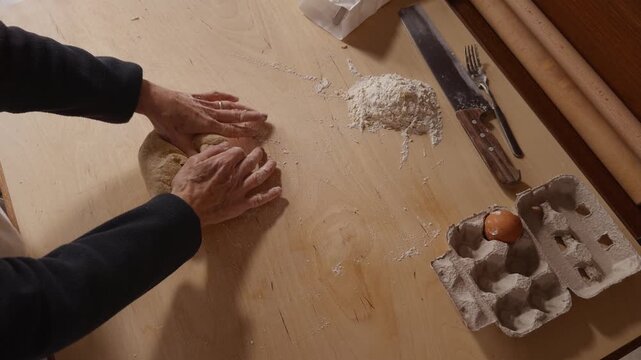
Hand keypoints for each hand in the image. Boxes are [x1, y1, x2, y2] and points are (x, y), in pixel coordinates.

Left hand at [136, 80, 267, 155]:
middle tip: (264, 117)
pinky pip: (215, 96)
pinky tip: (235, 97)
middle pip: (234, 115)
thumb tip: (204, 165)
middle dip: (250, 116)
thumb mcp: (177, 139)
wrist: (153, 100)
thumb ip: (192, 152)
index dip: (244, 130)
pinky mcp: (197, 97)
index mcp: (205, 124)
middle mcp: (208, 113)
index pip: (230, 129)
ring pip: (228, 105)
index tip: (257, 132)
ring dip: (243, 107)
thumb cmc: (165, 120)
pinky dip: (226, 96)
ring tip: (255, 109)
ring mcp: (204, 103)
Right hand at [171, 142, 281, 224]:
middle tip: (260, 151)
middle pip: (251, 161)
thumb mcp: (193, 162)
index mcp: (224, 162)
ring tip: (274, 164)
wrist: (186, 209)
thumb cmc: (186, 185)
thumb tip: (224, 145)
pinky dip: (270, 195)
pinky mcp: (241, 204)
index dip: (237, 151)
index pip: (238, 151)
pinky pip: (259, 199)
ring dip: (268, 169)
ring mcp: (240, 190)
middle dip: (256, 154)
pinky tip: (278, 191)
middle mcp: (236, 174)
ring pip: (259, 177)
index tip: (235, 153)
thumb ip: (210, 152)